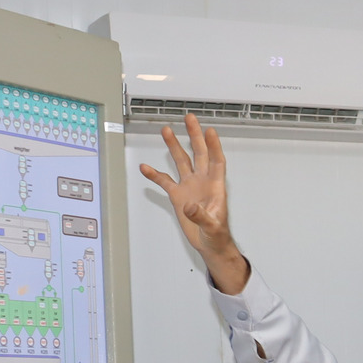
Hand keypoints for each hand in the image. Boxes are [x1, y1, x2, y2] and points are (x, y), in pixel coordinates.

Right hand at [138, 113, 249, 293]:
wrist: (209, 244)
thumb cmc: (217, 235)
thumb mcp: (213, 227)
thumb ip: (202, 216)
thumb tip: (191, 206)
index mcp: (215, 186)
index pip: (216, 161)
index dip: (214, 146)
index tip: (210, 131)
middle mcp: (202, 181)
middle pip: (199, 153)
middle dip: (194, 135)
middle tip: (190, 118)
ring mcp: (190, 186)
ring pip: (181, 161)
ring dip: (174, 146)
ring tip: (166, 130)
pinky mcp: (179, 196)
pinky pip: (165, 181)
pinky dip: (155, 174)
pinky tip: (145, 167)